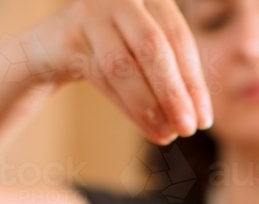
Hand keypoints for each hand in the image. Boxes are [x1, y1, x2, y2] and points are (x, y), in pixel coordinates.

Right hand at [38, 0, 212, 144]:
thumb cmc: (114, 48)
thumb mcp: (146, 51)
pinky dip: (127, 107)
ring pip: (122, 66)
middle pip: (152, 48)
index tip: (204, 119)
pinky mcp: (68, 36)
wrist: (54, 44)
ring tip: (167, 135)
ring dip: (148, 106)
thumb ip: (172, 73)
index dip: (193, 81)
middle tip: (188, 129)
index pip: (178, 38)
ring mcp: (92, 12)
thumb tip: (199, 118)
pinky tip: (147, 127)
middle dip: (173, 93)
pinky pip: (100, 77)